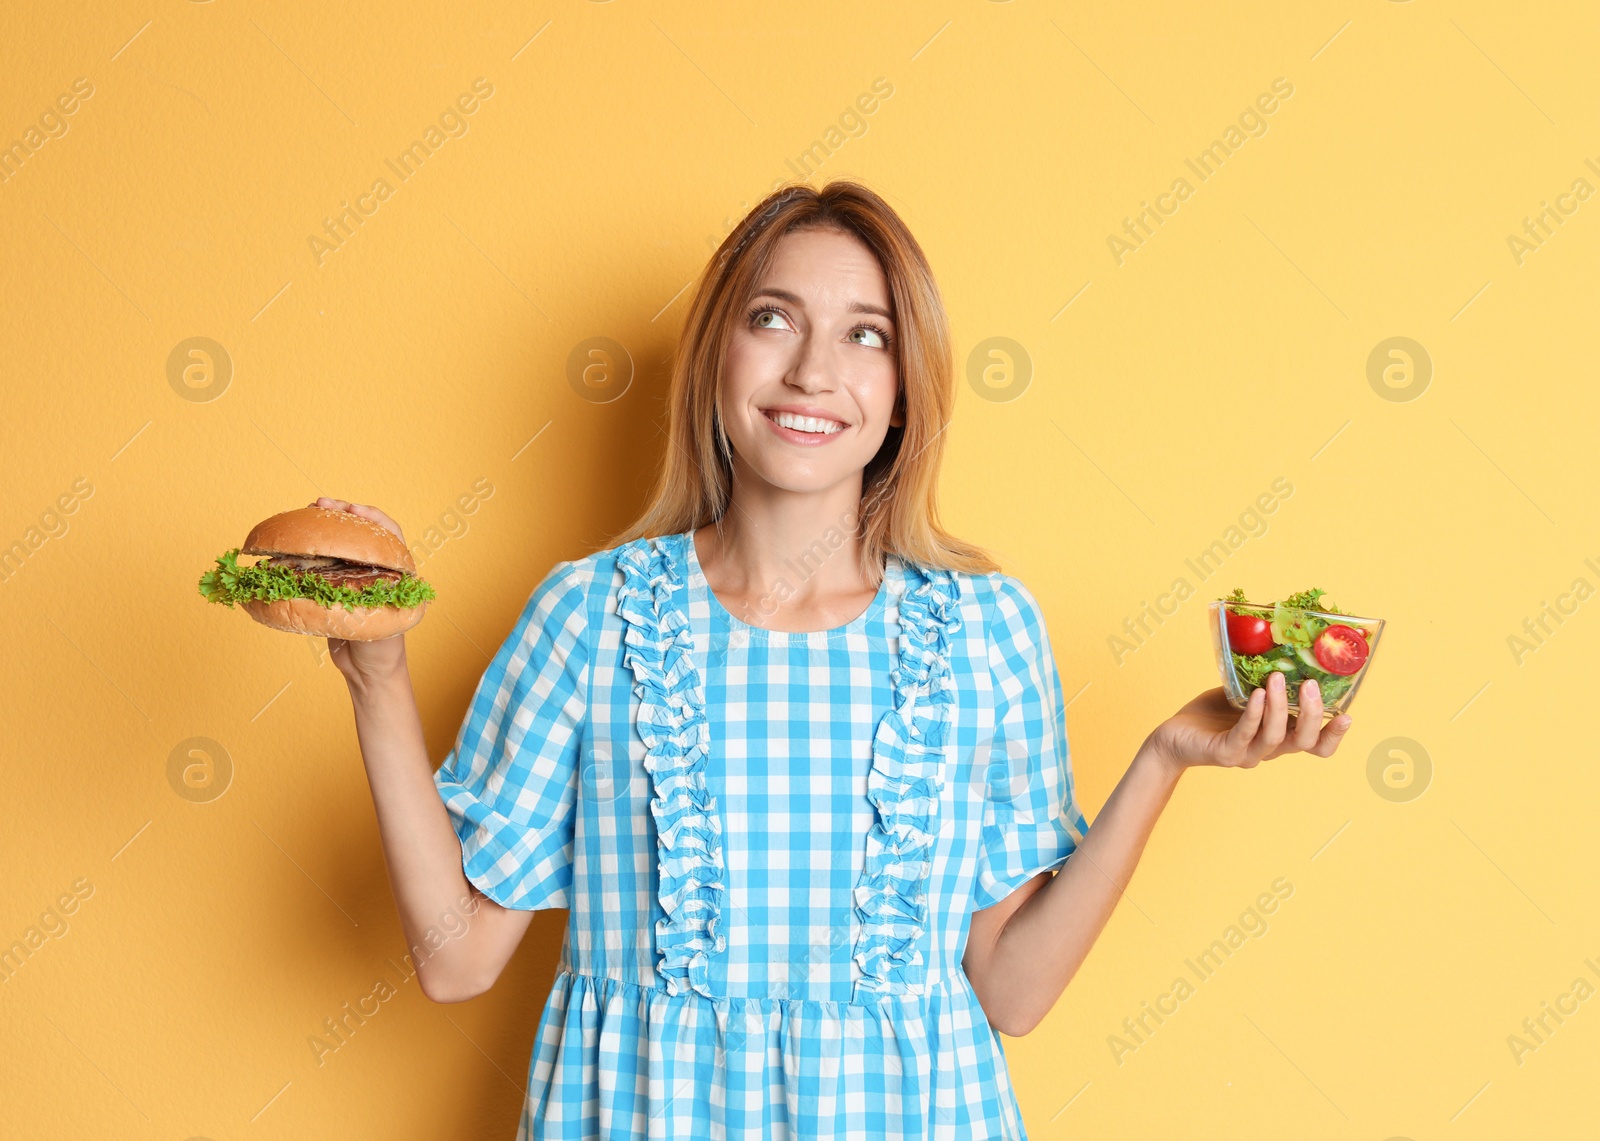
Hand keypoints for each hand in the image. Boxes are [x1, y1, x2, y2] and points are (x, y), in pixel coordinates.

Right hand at [309, 496, 410, 689]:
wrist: (368, 672)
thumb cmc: (383, 650)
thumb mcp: (380, 625)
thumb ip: (365, 606)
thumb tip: (338, 587)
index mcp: (397, 573)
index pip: (390, 534)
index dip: (372, 518)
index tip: (352, 509)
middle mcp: (377, 569)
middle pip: (360, 531)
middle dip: (340, 513)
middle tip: (319, 504)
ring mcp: (355, 576)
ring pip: (339, 542)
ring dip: (322, 526)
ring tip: (304, 513)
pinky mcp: (334, 586)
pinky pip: (321, 561)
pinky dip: (307, 549)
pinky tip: (292, 543)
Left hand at [1145, 671, 1353, 774]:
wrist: (1174, 736)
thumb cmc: (1212, 713)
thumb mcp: (1245, 692)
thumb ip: (1266, 680)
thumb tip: (1286, 644)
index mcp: (1279, 736)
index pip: (1316, 746)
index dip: (1334, 735)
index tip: (1347, 715)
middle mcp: (1268, 749)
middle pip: (1304, 742)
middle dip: (1313, 714)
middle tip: (1311, 685)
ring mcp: (1247, 753)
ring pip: (1275, 737)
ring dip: (1279, 706)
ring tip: (1277, 678)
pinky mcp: (1224, 752)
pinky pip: (1244, 734)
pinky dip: (1254, 714)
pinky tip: (1257, 695)